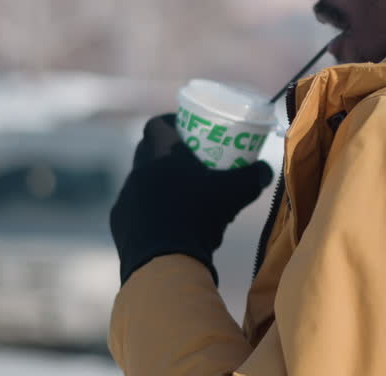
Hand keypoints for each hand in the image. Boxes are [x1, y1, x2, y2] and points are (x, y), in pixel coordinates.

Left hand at [110, 114, 273, 283]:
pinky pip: (134, 211)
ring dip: (158, 187)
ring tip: (181, 201)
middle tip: (189, 165)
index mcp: (160, 154)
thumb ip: (253, 176)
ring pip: (141, 183)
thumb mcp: (236, 192)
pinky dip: (149, 214)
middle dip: (166, 156)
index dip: (171, 124)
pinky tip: (167, 227)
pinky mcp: (119, 225)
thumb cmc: (200, 215)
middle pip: (148, 153)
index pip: (156, 125)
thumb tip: (266, 170)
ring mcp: (125, 199)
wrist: (164, 261)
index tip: (186, 132)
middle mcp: (137, 171)